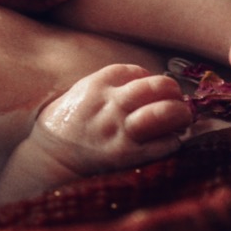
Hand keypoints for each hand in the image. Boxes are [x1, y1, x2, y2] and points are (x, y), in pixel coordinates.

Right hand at [31, 64, 190, 175]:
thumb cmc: (69, 124)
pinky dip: (172, 141)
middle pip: (157, 87)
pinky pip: (163, 144)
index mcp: (98, 84)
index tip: (153, 91)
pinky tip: (169, 141)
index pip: (138, 72)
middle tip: (176, 101)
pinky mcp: (126, 155)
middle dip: (173, 92)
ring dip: (180, 114)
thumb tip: (149, 86)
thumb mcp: (83, 92)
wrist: (49, 159)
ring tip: (181, 119)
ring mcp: (119, 130)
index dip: (151, 80)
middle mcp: (110, 104)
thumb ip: (112, 86)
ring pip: (164, 113)